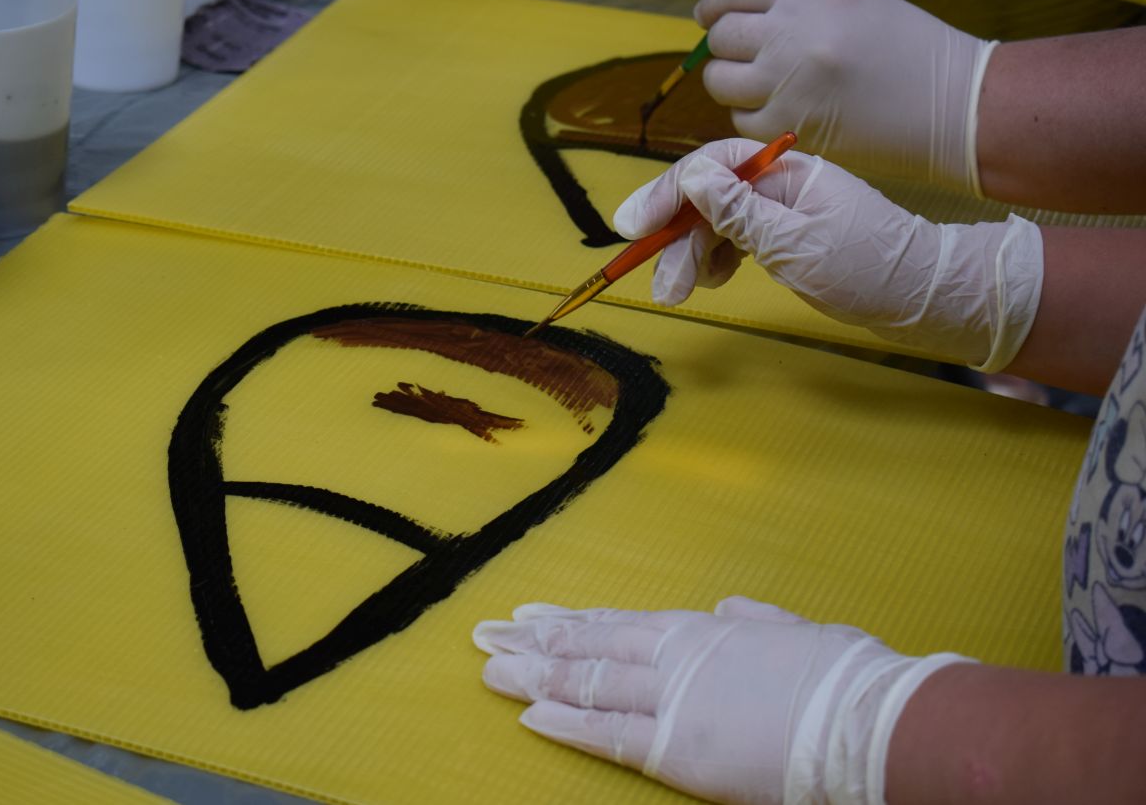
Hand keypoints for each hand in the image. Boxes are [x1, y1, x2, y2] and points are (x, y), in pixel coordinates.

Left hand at [474, 597, 968, 804]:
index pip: (619, 625)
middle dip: (534, 644)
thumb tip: (731, 608)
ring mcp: (674, 701)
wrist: (870, 716)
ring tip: (492, 670)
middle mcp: (677, 658)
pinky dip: (567, 725)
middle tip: (487, 635)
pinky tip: (529, 717)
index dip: (571, 622)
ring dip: (535, 677)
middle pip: (590, 648)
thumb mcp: (796, 632)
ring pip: (588, 684)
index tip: (531, 616)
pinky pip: (611, 735)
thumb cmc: (842, 676)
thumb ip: (755, 621)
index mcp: (704, 632)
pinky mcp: (679, 749)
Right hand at [612, 139, 1042, 371]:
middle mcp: (780, 184)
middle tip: (660, 284)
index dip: (668, 194)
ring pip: (716, 222)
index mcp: (786, 172)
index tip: (635, 227)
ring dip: (691, 254)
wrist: (924, 297)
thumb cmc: (869, 268)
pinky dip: (715, 259)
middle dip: (675, 237)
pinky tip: (710, 280)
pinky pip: (734, 239)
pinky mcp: (786, 238)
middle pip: (707, 197)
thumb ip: (739, 212)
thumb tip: (690, 178)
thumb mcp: (796, 243)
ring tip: (680, 290)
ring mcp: (783, 211)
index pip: (711, 167)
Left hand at [695, 0, 994, 191]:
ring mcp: (785, 82)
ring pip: (721, 82)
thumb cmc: (909, 52)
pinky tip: (782, 115)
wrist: (952, 104)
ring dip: (732, 86)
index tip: (708, 17)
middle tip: (740, 60)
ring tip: (761, 90)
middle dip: (725, 49)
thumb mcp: (853, 4)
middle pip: (722, 37)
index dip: (714, 6)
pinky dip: (753, 120)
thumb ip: (796, 7)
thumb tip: (739, 19)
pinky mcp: (788, 126)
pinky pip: (741, 121)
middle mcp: (791, 32)